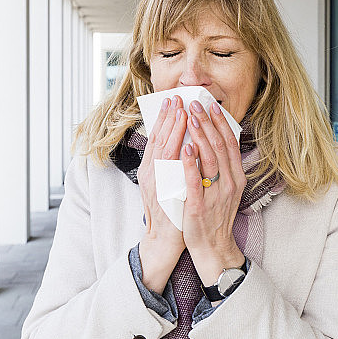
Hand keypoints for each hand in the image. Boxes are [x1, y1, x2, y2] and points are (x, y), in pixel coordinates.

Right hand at [137, 95, 186, 292]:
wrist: (164, 240)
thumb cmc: (169, 210)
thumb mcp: (165, 182)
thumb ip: (170, 163)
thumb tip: (181, 141)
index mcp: (150, 169)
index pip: (157, 137)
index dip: (165, 118)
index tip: (173, 100)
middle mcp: (150, 174)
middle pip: (159, 139)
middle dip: (169, 117)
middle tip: (177, 98)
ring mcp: (157, 185)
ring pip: (165, 152)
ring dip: (174, 130)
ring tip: (183, 112)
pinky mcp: (166, 196)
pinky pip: (173, 174)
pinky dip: (179, 158)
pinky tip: (187, 145)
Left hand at [181, 100, 246, 285]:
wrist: (213, 247)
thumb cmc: (215, 215)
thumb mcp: (226, 189)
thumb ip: (222, 167)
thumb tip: (214, 141)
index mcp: (236, 177)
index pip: (229, 143)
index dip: (220, 123)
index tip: (211, 105)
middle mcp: (229, 183)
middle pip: (219, 146)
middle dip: (207, 122)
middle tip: (195, 104)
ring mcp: (216, 194)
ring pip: (209, 159)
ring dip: (199, 136)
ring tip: (190, 117)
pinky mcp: (200, 206)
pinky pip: (195, 181)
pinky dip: (191, 164)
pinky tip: (185, 148)